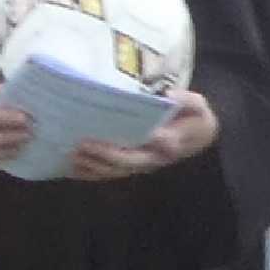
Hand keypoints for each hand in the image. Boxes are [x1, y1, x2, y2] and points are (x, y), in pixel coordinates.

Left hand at [67, 89, 217, 181]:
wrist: (192, 137)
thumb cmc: (191, 118)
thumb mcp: (198, 106)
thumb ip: (188, 101)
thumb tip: (169, 95)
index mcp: (173, 143)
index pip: (164, 144)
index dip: (153, 141)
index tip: (143, 134)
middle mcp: (153, 158)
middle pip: (130, 161)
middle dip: (106, 155)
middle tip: (84, 144)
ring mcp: (138, 165)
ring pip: (115, 171)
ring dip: (93, 165)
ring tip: (73, 155)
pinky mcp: (127, 167)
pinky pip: (106, 174)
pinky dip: (89, 173)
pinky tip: (72, 167)